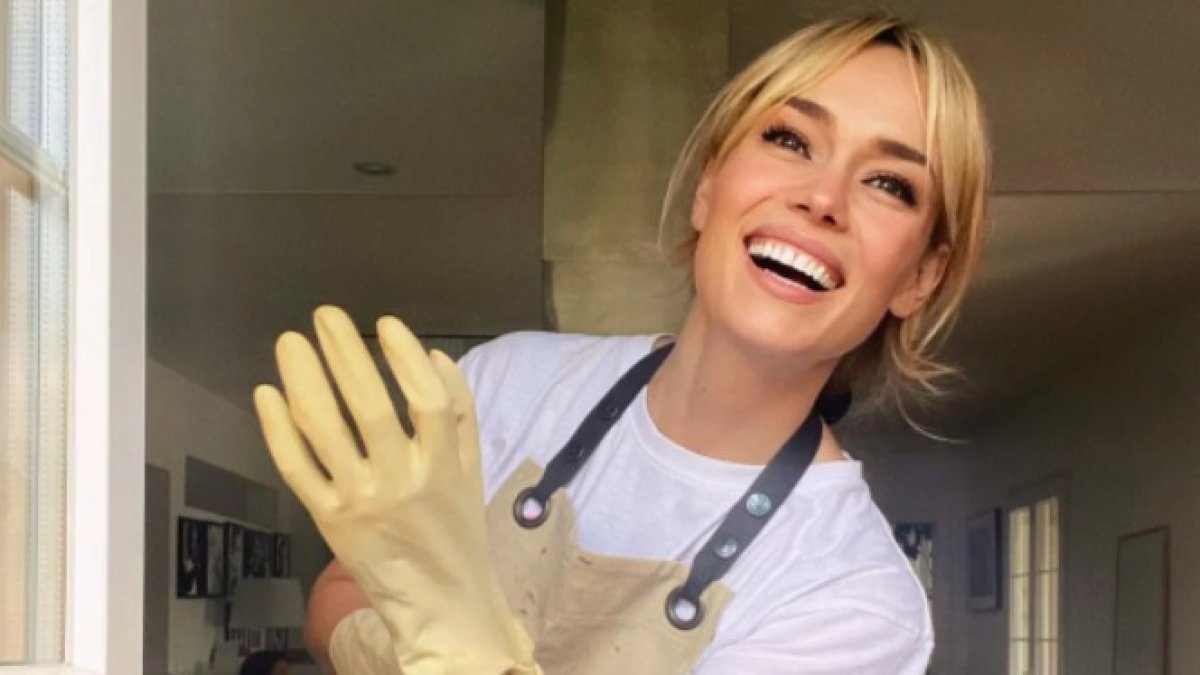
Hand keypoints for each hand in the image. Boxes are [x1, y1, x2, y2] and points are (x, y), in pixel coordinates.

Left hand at [253, 305, 537, 674]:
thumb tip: (432, 355)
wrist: (438, 600)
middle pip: (369, 408)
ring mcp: (360, 502)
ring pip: (326, 432)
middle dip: (346, 354)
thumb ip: (460, 411)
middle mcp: (402, 482)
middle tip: (327, 316)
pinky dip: (279, 430)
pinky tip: (269, 393)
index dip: (404, 358)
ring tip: (292, 341)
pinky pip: (298, 469)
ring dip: (305, 380)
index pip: (426, 401)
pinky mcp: (327, 520)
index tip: (385, 324)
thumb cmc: (456, 527)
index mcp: (443, 466)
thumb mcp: (471, 467)